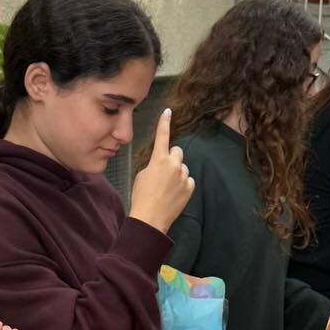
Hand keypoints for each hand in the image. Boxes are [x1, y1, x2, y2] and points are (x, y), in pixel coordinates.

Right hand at [129, 109, 193, 233]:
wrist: (150, 218)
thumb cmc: (141, 197)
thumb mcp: (142, 175)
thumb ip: (154, 165)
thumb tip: (161, 164)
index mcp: (159, 159)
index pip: (163, 135)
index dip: (164, 122)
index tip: (168, 111)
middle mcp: (174, 164)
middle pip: (177, 151)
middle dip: (172, 157)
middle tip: (163, 171)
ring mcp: (183, 176)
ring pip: (183, 167)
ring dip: (177, 172)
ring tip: (166, 187)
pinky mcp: (189, 187)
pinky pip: (188, 180)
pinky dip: (182, 184)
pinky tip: (173, 194)